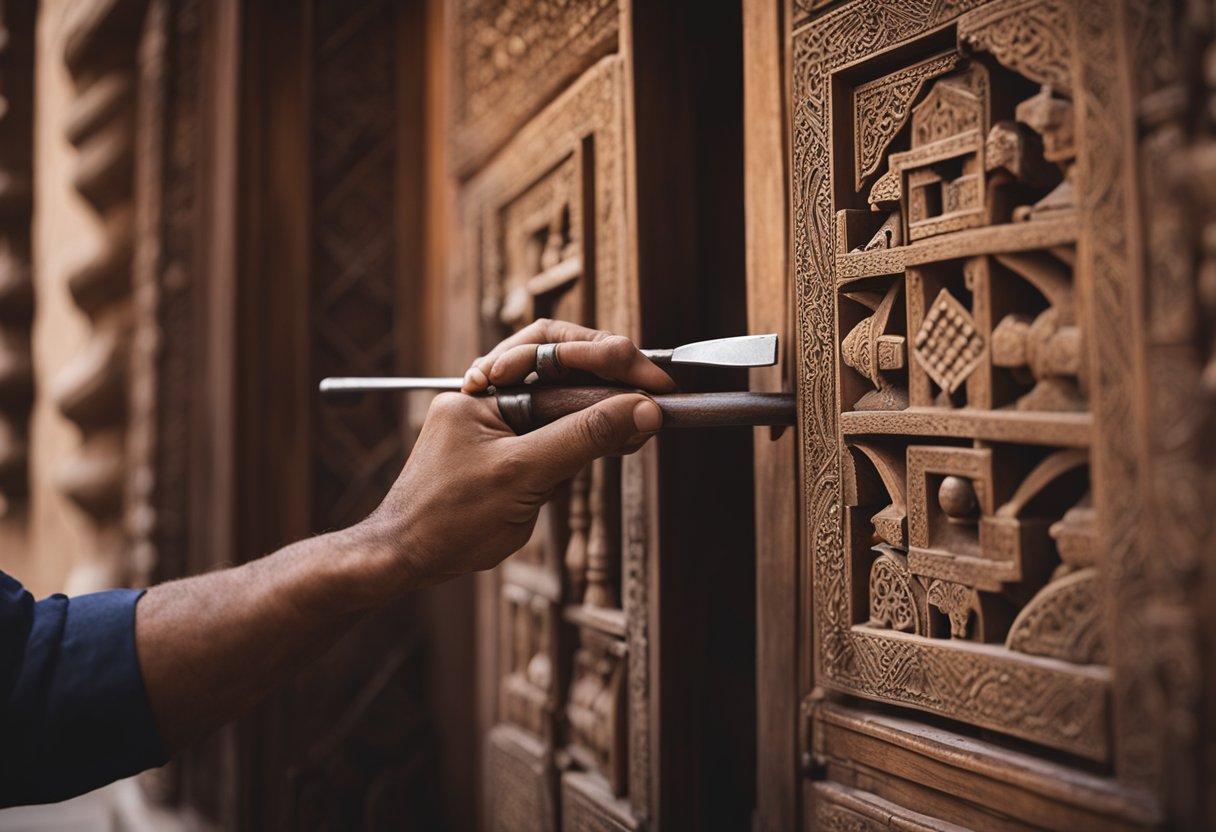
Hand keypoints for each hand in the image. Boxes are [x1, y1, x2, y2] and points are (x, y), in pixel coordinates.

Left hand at [361, 320, 673, 590]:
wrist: (407, 559)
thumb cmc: (446, 518)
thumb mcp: (522, 474)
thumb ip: (583, 437)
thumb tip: (641, 409)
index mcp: (481, 388)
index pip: (552, 350)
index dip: (609, 360)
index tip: (653, 381)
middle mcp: (489, 396)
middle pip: (561, 362)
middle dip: (609, 371)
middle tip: (653, 389)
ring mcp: (500, 424)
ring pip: (565, 396)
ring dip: (602, 402)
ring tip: (638, 422)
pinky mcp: (511, 452)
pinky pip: (558, 429)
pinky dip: (588, 434)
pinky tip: (617, 443)